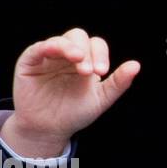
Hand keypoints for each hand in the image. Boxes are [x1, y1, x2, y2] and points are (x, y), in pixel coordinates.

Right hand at [1, 28, 139, 156]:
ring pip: (60, 40)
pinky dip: (48, 47)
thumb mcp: (100, 100)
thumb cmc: (74, 114)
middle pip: (79, 37)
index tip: (102, 72)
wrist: (48, 130)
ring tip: (78, 63)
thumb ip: (118, 83)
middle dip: (86, 52)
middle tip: (88, 72)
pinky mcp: (30, 61)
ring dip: (70, 48)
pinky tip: (55, 51)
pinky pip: (39, 48)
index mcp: (86, 60)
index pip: (96, 46)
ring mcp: (49, 56)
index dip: (101, 54)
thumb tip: (136, 65)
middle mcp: (67, 55)